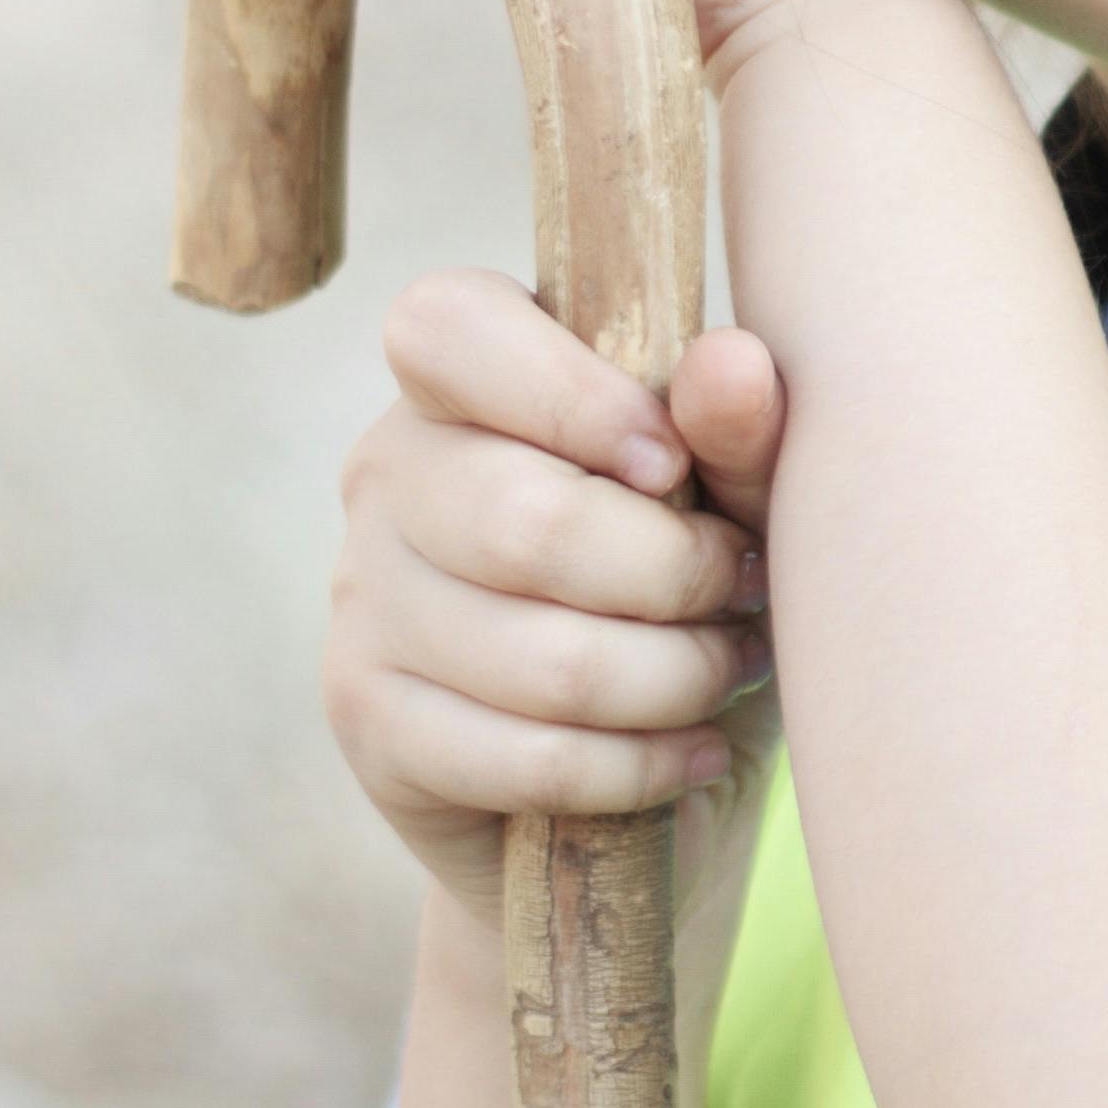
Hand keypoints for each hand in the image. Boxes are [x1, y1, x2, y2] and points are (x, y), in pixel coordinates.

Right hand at [327, 272, 788, 919]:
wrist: (630, 778)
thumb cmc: (685, 583)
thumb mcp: (735, 502)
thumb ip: (736, 432)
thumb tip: (733, 364)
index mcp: (456, 379)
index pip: (448, 329)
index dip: (572, 394)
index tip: (675, 463)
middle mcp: (385, 474)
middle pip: (529, 521)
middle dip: (679, 575)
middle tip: (746, 593)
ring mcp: (362, 601)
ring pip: (546, 659)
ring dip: (680, 680)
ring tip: (730, 671)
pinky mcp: (370, 724)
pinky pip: (529, 758)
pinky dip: (643, 767)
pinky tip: (697, 753)